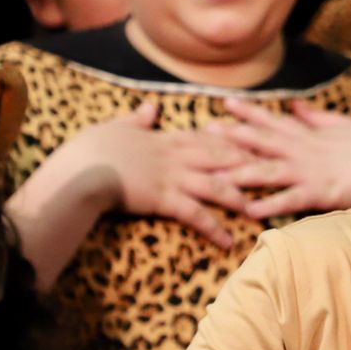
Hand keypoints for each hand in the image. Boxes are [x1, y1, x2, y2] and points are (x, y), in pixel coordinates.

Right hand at [63, 102, 251, 247]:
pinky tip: (229, 242)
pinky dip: (214, 229)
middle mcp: (173, 156)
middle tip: (272, 173)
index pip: (204, 137)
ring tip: (260, 212)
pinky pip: (196, 215)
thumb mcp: (114, 127)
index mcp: (162, 139)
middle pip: (220, 157)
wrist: (78, 171)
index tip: (250, 144)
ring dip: (239, 199)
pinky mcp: (164, 200)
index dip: (229, 141)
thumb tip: (151, 108)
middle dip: (248, 166)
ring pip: (216, 185)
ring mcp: (172, 178)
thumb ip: (137, 120)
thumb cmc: (88, 151)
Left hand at [219, 98, 350, 217]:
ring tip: (214, 175)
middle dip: (231, 137)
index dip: (246, 113)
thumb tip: (295, 108)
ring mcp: (311, 170)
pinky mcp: (322, 191)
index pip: (272, 121)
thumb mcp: (344, 127)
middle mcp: (305, 150)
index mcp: (310, 135)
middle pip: (262, 141)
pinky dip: (269, 203)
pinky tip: (249, 209)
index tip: (222, 104)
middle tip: (201, 133)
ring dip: (240, 171)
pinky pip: (291, 199)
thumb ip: (316, 119)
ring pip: (269, 169)